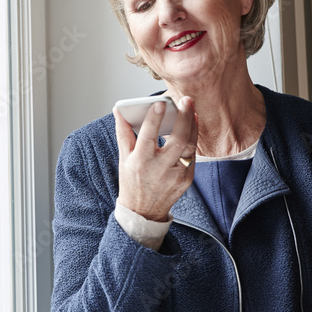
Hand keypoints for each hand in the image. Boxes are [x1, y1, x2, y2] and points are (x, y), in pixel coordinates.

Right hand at [114, 96, 197, 221]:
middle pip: (178, 139)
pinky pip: (192, 156)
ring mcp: (176, 175)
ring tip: (191, 109)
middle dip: (184, 117)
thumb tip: (119, 111)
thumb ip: (123, 133)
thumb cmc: (132, 182)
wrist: (143, 211)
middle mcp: (160, 169)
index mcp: (141, 162)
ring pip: (190, 146)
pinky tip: (192, 126)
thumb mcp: (124, 158)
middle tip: (186, 100)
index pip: (149, 136)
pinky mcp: (187, 180)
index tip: (160, 102)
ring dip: (192, 125)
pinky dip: (193, 139)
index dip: (154, 118)